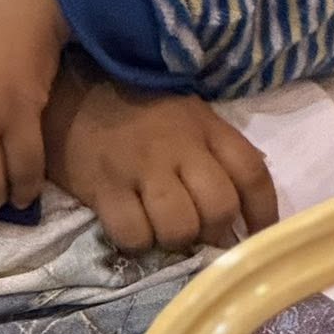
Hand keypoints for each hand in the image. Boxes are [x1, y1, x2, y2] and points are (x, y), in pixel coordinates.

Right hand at [43, 61, 277, 253]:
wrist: (69, 91)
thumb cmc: (134, 105)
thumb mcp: (185, 112)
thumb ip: (214, 150)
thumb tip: (244, 204)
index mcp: (204, 125)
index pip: (251, 172)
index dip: (264, 212)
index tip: (259, 235)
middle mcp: (177, 146)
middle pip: (219, 207)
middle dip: (215, 233)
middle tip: (199, 234)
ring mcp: (139, 166)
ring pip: (179, 227)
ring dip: (176, 240)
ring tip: (163, 231)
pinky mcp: (103, 186)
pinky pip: (133, 234)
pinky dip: (138, 242)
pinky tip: (132, 229)